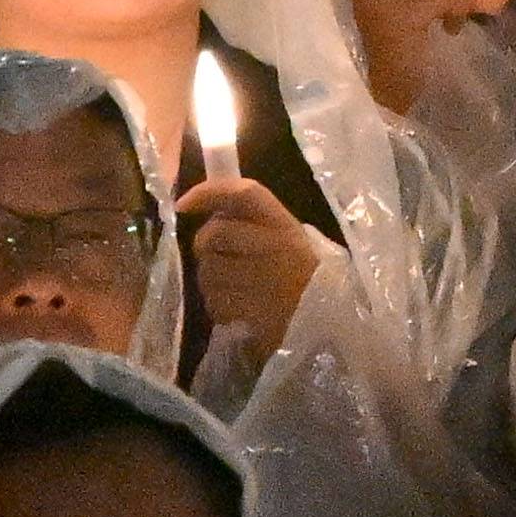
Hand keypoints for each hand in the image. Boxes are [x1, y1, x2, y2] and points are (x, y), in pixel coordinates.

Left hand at [174, 164, 328, 359]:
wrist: (332, 322)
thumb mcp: (290, 240)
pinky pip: (216, 303)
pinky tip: (238, 308)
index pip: (244, 194)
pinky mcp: (255, 313)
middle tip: (216, 256)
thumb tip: (210, 211)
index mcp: (285, 225)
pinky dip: (218, 306)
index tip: (183, 204)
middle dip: (204, 246)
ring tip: (232, 287)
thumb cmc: (305, 277)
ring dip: (211, 280)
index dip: (208, 193)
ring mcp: (265, 281)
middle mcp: (275, 247)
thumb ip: (255, 223)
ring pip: (208, 272)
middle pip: (214, 234)